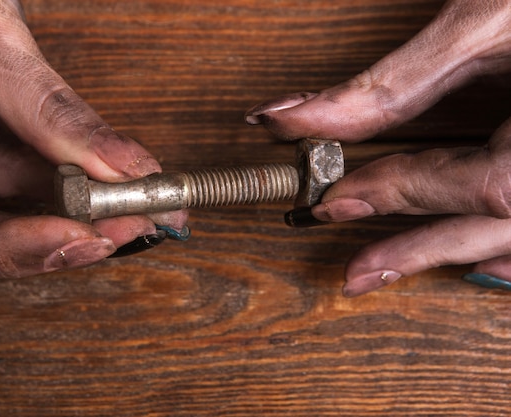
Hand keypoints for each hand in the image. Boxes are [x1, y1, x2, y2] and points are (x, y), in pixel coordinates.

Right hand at [0, 0, 185, 277]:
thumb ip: (39, 102)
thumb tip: (120, 162)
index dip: (6, 249)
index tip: (79, 235)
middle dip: (61, 237)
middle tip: (132, 226)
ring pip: (11, 205)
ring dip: (77, 210)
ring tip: (136, 202)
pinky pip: (22, 170)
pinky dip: (70, 176)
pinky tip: (111, 178)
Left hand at [245, 0, 510, 295]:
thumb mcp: (486, 19)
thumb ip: (398, 82)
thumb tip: (300, 119)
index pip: (485, 181)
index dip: (404, 192)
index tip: (337, 198)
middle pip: (507, 221)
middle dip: (424, 248)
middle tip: (357, 273)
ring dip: (465, 252)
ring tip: (397, 270)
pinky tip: (490, 263)